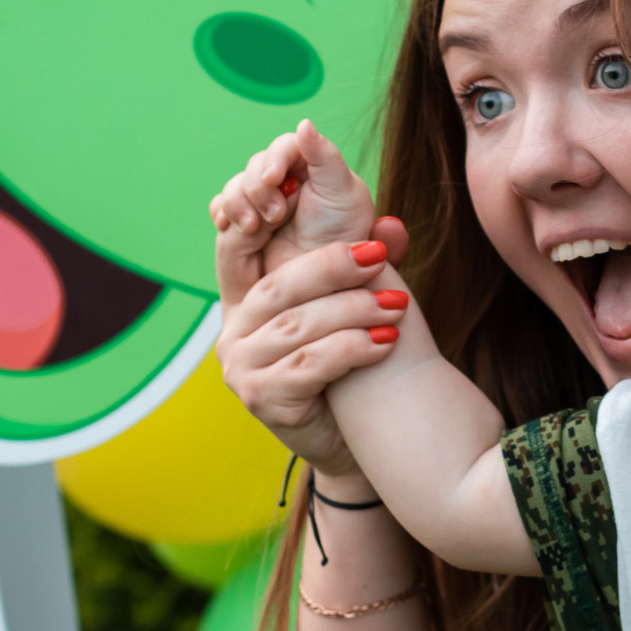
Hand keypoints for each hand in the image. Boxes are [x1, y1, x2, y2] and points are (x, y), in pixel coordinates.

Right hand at [209, 120, 378, 254]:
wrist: (330, 279)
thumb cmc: (345, 235)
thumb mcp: (343, 191)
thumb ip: (324, 155)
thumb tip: (304, 122)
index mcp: (311, 163)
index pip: (284, 146)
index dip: (274, 159)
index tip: (274, 178)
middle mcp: (285, 178)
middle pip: (254, 166)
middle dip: (258, 189)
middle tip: (274, 216)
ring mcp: (263, 200)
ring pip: (235, 186)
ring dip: (238, 204)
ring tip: (254, 229)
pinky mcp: (245, 221)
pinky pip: (221, 208)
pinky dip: (222, 214)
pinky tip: (228, 225)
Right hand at [213, 216, 412, 476]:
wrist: (354, 437)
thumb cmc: (351, 363)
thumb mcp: (351, 307)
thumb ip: (364, 267)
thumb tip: (392, 226)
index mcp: (243, 300)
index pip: (233, 247)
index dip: (259, 221)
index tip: (299, 193)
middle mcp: (232, 332)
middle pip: (278, 287)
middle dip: (332, 268)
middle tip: (379, 257)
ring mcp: (242, 369)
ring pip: (297, 327)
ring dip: (353, 311)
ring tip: (398, 307)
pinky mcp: (263, 400)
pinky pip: (310, 365)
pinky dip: (352, 349)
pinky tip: (386, 342)